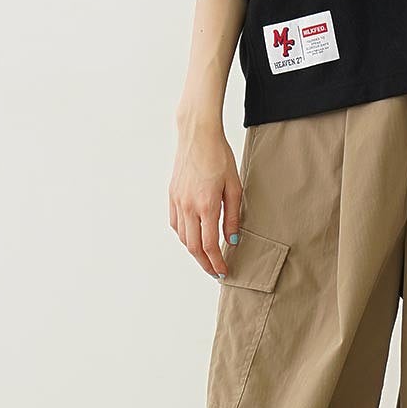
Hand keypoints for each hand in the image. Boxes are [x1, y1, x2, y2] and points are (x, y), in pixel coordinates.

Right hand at [169, 119, 242, 278]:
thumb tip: (231, 240)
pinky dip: (184, 236)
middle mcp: (188, 206)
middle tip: (215, 272)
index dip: (216, 263)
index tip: (223, 272)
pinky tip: (193, 237)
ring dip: (194, 251)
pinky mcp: (172, 195)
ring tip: (207, 256)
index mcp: (206, 205)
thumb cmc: (219, 157)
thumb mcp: (234, 187)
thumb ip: (233, 216)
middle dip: (205, 264)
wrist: (197, 135)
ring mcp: (177, 201)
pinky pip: (175, 224)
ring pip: (183, 237)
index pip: (210, 245)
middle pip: (193, 247)